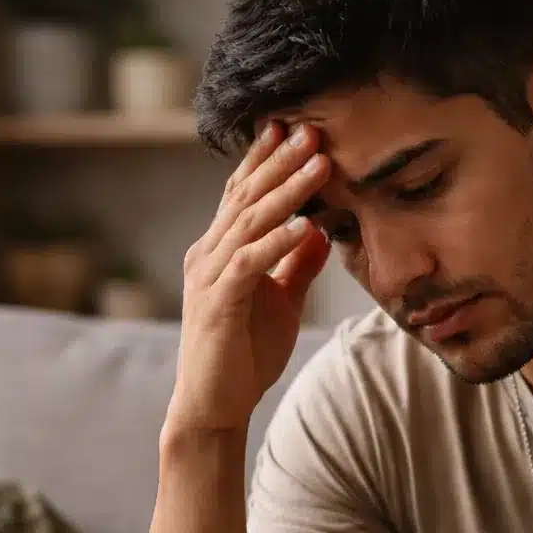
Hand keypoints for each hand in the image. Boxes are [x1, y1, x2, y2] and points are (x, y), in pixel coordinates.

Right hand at [169, 120, 332, 432]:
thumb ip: (297, 265)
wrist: (214, 406)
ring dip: (287, 191)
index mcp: (220, 250)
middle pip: (246, 197)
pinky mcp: (218, 304)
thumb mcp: (281, 302)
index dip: (265, 159)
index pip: (242, 194)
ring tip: (318, 163)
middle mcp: (208, 254)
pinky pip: (249, 264)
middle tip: (311, 129)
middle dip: (280, 161)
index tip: (293, 126)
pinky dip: (277, 242)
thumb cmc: (244, 355)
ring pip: (250, 222)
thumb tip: (324, 232)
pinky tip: (305, 225)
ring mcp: (210, 277)